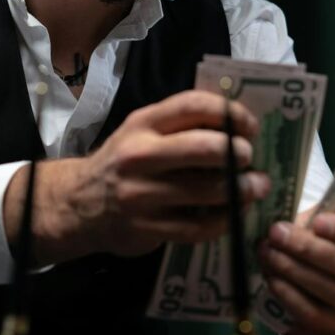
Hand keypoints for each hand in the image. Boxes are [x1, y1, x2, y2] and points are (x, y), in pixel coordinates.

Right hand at [4, 90, 267, 263]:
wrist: (78, 204)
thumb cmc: (123, 161)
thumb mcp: (141, 132)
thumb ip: (179, 125)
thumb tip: (238, 124)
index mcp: (142, 124)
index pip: (191, 106)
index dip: (229, 112)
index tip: (249, 125)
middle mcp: (139, 155)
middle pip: (202, 148)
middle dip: (237, 152)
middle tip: (251, 158)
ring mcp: (141, 194)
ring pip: (205, 190)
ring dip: (240, 189)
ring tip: (256, 187)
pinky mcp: (147, 228)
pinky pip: (197, 226)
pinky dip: (224, 220)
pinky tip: (234, 214)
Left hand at [258, 211, 334, 334]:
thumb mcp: (334, 225)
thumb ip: (319, 220)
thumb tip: (287, 222)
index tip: (318, 222)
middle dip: (307, 248)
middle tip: (277, 233)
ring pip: (328, 289)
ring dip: (292, 268)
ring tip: (267, 251)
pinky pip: (311, 312)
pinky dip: (288, 293)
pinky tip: (272, 276)